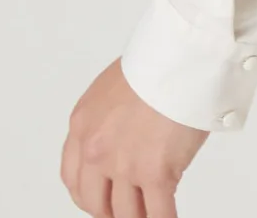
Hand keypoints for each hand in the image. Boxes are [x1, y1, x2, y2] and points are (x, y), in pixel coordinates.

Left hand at [61, 57, 209, 216]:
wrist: (182, 54)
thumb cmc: (160, 58)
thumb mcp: (116, 86)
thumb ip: (111, 118)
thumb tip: (127, 138)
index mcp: (83, 125)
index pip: (74, 178)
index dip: (89, 196)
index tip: (101, 202)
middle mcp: (96, 149)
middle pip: (96, 202)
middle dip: (112, 211)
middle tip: (127, 211)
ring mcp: (124, 165)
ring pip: (127, 213)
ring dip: (139, 216)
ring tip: (150, 213)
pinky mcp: (155, 173)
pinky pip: (158, 213)